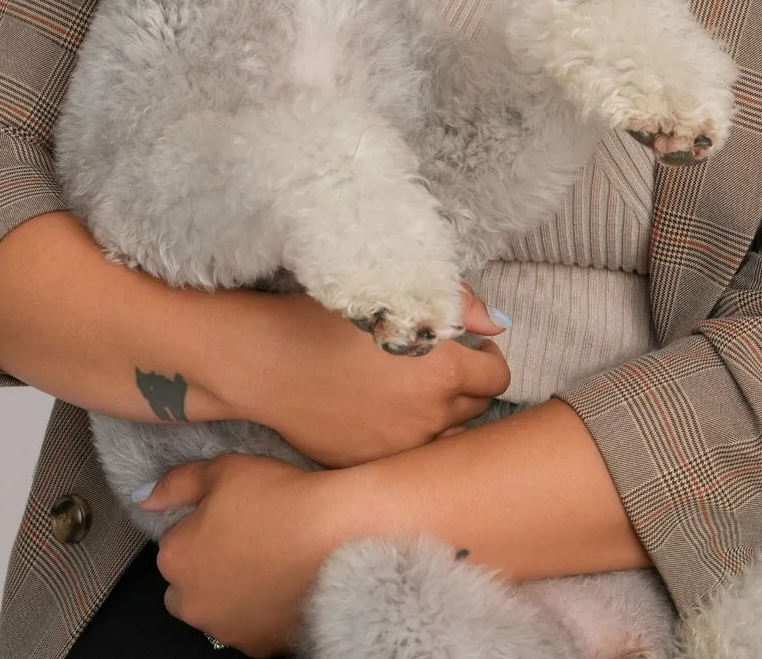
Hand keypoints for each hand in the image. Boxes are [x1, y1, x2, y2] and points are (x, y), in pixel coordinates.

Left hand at [144, 453, 362, 655]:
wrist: (337, 536)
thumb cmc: (281, 499)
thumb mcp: (224, 470)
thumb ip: (177, 484)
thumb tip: (144, 496)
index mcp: (175, 558)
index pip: (174, 545)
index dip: (202, 529)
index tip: (231, 518)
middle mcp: (192, 602)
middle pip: (187, 588)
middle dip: (207, 570)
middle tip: (246, 543)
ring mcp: (225, 629)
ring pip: (217, 611)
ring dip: (231, 594)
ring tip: (269, 563)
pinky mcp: (258, 646)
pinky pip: (249, 629)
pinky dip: (259, 613)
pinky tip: (282, 586)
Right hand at [213, 283, 510, 466]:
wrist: (264, 362)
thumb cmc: (325, 320)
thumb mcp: (393, 296)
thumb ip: (457, 305)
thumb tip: (496, 323)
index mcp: (443, 372)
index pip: (498, 377)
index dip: (487, 359)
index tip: (471, 349)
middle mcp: (429, 417)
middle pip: (476, 410)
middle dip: (466, 388)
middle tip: (438, 368)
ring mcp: (399, 449)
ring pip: (445, 438)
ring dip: (440, 418)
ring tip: (413, 395)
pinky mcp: (371, 465)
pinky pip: (407, 457)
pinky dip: (405, 439)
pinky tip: (382, 415)